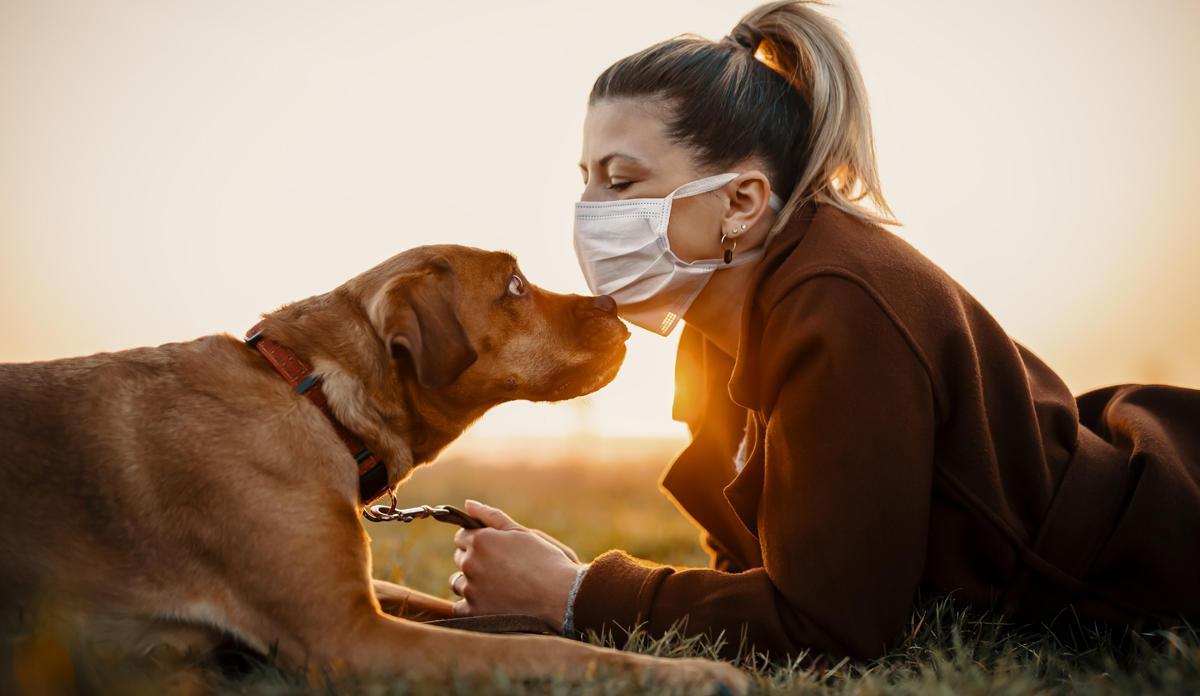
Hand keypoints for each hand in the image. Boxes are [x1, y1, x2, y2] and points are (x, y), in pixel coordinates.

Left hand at [450, 500, 582, 628]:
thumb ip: (491, 516)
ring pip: (458, 583)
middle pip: (459, 558)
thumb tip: (468, 504)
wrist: (561, 596)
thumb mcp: (521, 532)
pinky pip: (460, 608)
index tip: (493, 549)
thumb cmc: (545, 560)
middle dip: (474, 560)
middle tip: (500, 568)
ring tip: (497, 586)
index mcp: (481, 540)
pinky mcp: (474, 612)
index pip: (461, 536)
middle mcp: (471, 563)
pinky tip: (489, 604)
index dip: (477, 540)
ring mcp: (471, 589)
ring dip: (471, 583)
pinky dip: (470, 605)